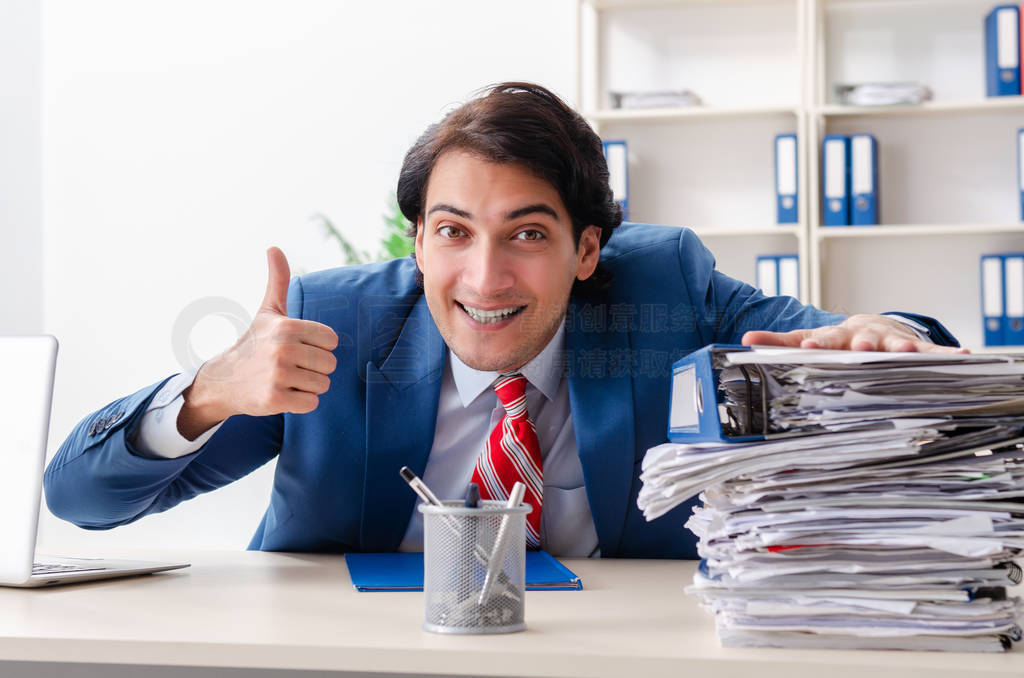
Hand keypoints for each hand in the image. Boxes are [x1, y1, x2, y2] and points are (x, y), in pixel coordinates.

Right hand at [178, 247, 338, 439]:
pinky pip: (312, 403)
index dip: (318, 347)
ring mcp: (279, 375)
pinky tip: (282, 394)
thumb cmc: (254, 343)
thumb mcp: (268, 311)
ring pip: (323, 385)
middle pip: (330, 364)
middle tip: (290, 366)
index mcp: (287, 326)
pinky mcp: (275, 399)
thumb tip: (274, 247)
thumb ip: (278, 280)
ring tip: (285, 379)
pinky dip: (301, 402)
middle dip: (314, 368)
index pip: (331, 341)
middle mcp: (283, 349)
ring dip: (308, 386)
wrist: (224, 380)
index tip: (298, 347)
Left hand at [741, 313, 968, 353]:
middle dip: (862, 346)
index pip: (824, 340)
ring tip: (906, 353)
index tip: (812, 347)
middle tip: (862, 349)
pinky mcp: (914, 348)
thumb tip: (744, 339)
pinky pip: (932, 355)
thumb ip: (778, 341)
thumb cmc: (835, 340)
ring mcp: (890, 342)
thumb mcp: (807, 340)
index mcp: (836, 337)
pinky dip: (947, 356)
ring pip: (896, 347)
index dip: (818, 344)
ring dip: (901, 350)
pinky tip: (965, 357)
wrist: (870, 327)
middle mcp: (864, 337)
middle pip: (862, 342)